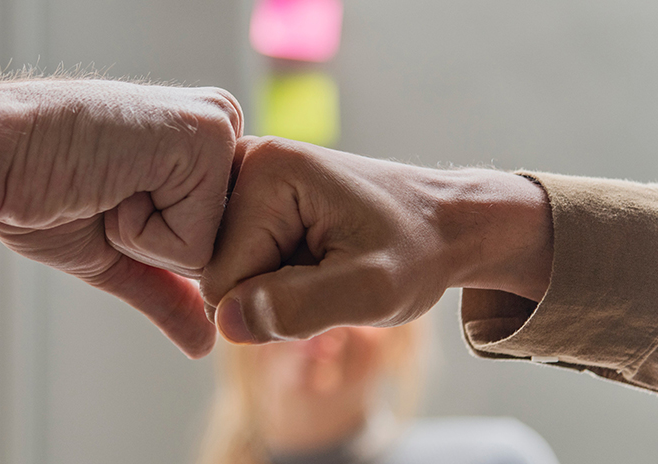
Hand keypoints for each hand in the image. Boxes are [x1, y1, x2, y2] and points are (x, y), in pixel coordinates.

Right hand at [0, 80, 243, 357]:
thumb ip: (166, 291)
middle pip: (228, 250)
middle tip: (108, 194)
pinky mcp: (209, 135)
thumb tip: (205, 344)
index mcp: (205, 149)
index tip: (108, 200)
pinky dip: (143, 233)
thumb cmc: (39, 190)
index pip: (221, 246)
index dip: (159, 251)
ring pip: (216, 250)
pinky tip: (112, 182)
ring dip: (147, 239)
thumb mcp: (113, 252)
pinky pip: (198, 242)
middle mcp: (224, 129)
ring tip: (109, 186)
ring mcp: (221, 129)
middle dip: (159, 247)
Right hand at [200, 137, 551, 343]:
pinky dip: (270, 275)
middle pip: (214, 272)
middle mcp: (243, 161)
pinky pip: (233, 261)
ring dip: (270, 286)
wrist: (443, 224)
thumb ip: (300, 307)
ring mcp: (243, 176)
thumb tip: (227, 322)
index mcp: (266, 171)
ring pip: (223, 271)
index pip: (220, 280)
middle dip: (268, 293)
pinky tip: (310, 258)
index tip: (328, 280)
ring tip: (322, 265)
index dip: (271, 304)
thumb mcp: (373, 291)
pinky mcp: (248, 194)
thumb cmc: (416, 253)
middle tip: (328, 274)